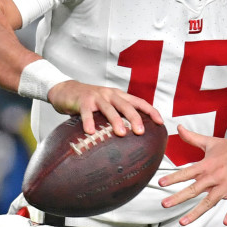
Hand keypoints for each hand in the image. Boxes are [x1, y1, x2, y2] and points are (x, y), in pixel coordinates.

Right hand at [47, 81, 162, 135]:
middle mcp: (110, 94)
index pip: (139, 102)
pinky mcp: (83, 101)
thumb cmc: (89, 101)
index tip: (160, 122)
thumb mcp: (107, 105)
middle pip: (126, 106)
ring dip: (116, 121)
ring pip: (109, 108)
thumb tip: (131, 136)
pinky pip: (87, 112)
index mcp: (119, 96)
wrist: (65, 90)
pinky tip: (91, 132)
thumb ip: (117, 116)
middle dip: (135, 118)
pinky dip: (89, 122)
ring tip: (121, 133)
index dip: (151, 111)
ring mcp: (96, 97)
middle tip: (141, 132)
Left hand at [158, 127, 226, 225]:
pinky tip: (226, 222)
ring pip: (209, 202)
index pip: (187, 172)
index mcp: (207, 165)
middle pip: (194, 190)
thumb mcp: (211, 141)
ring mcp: (226, 185)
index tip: (161, 183)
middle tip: (165, 204)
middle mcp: (215, 177)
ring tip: (183, 221)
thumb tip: (179, 127)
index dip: (173, 177)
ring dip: (196, 212)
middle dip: (178, 197)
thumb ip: (193, 138)